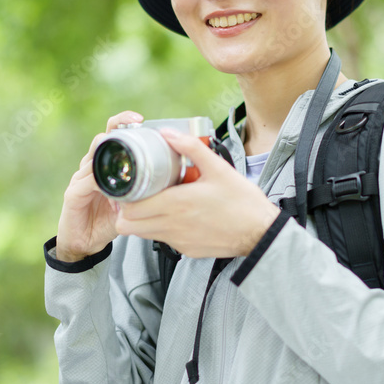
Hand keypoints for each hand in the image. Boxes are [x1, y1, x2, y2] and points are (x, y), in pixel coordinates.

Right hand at [54, 111, 142, 261]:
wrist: (85, 243)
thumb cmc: (106, 220)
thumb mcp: (130, 203)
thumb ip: (142, 191)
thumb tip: (167, 182)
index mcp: (104, 165)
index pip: (111, 135)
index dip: (123, 123)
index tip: (139, 119)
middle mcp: (90, 167)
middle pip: (101, 139)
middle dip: (117, 127)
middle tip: (134, 123)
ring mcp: (80, 179)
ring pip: (93, 157)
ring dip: (109, 153)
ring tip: (122, 148)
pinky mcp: (72, 195)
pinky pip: (85, 182)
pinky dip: (97, 180)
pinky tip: (106, 182)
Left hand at [114, 129, 280, 257]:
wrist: (260, 233)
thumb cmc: (243, 202)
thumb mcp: (219, 168)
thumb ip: (191, 148)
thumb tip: (168, 133)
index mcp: (177, 204)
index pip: (131, 209)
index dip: (123, 198)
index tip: (128, 186)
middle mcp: (173, 226)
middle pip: (129, 225)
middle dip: (126, 210)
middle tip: (135, 194)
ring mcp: (178, 241)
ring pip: (143, 235)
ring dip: (141, 220)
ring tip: (152, 203)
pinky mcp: (186, 250)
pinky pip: (163, 240)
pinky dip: (160, 229)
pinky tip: (174, 215)